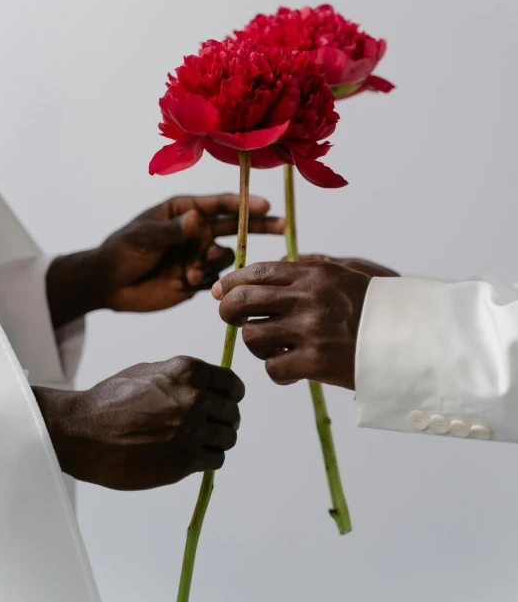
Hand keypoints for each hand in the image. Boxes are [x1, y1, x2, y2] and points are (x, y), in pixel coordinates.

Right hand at [33, 356, 244, 489]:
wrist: (84, 432)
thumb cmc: (111, 399)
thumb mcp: (149, 371)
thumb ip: (181, 377)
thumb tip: (205, 385)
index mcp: (188, 372)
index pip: (232, 383)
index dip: (232, 393)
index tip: (229, 400)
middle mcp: (195, 399)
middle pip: (233, 412)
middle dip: (225, 418)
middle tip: (214, 425)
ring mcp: (191, 431)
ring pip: (228, 438)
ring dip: (218, 440)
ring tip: (202, 442)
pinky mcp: (184, 461)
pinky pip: (216, 459)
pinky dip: (209, 458)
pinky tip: (194, 455)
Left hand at [47, 194, 283, 326]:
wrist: (110, 285)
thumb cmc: (122, 250)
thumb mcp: (143, 237)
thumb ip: (171, 230)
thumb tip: (196, 220)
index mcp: (185, 210)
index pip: (219, 204)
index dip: (243, 204)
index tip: (266, 205)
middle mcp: (197, 230)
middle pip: (235, 225)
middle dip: (259, 225)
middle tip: (282, 225)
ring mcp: (199, 254)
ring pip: (226, 255)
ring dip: (216, 262)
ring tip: (192, 271)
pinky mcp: (199, 278)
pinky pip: (218, 278)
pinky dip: (209, 281)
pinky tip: (189, 282)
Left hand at [212, 258, 397, 388]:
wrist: (413, 340)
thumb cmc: (379, 306)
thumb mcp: (349, 272)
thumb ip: (314, 265)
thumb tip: (283, 261)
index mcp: (315, 273)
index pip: (257, 272)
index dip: (231, 282)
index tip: (220, 290)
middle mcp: (308, 298)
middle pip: (242, 301)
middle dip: (227, 311)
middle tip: (232, 319)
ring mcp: (310, 331)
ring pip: (252, 337)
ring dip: (257, 344)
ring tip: (274, 346)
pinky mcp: (316, 363)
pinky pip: (272, 368)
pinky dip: (277, 371)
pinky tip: (291, 368)